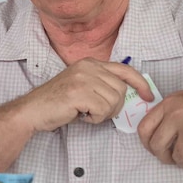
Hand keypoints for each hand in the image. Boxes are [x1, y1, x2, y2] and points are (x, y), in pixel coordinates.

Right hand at [17, 57, 152, 131]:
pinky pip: (103, 110)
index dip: (140, 83)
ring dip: (103, 114)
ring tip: (86, 112)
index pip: (125, 69)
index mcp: (91, 63)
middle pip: (121, 90)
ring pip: (114, 101)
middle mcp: (89, 67)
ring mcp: (83, 78)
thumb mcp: (83, 85)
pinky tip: (81, 115)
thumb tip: (127, 93)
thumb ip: (103, 84)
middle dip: (114, 106)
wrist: (33, 110)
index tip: (148, 95)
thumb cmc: (58, 102)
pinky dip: (95, 119)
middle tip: (96, 112)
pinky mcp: (79, 93)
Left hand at [137, 75, 182, 169]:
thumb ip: (168, 114)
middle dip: (165, 158)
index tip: (154, 149)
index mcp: (168, 105)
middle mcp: (177, 115)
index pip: (144, 128)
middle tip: (174, 159)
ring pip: (179, 157)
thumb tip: (156, 139)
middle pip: (157, 147)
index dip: (146, 144)